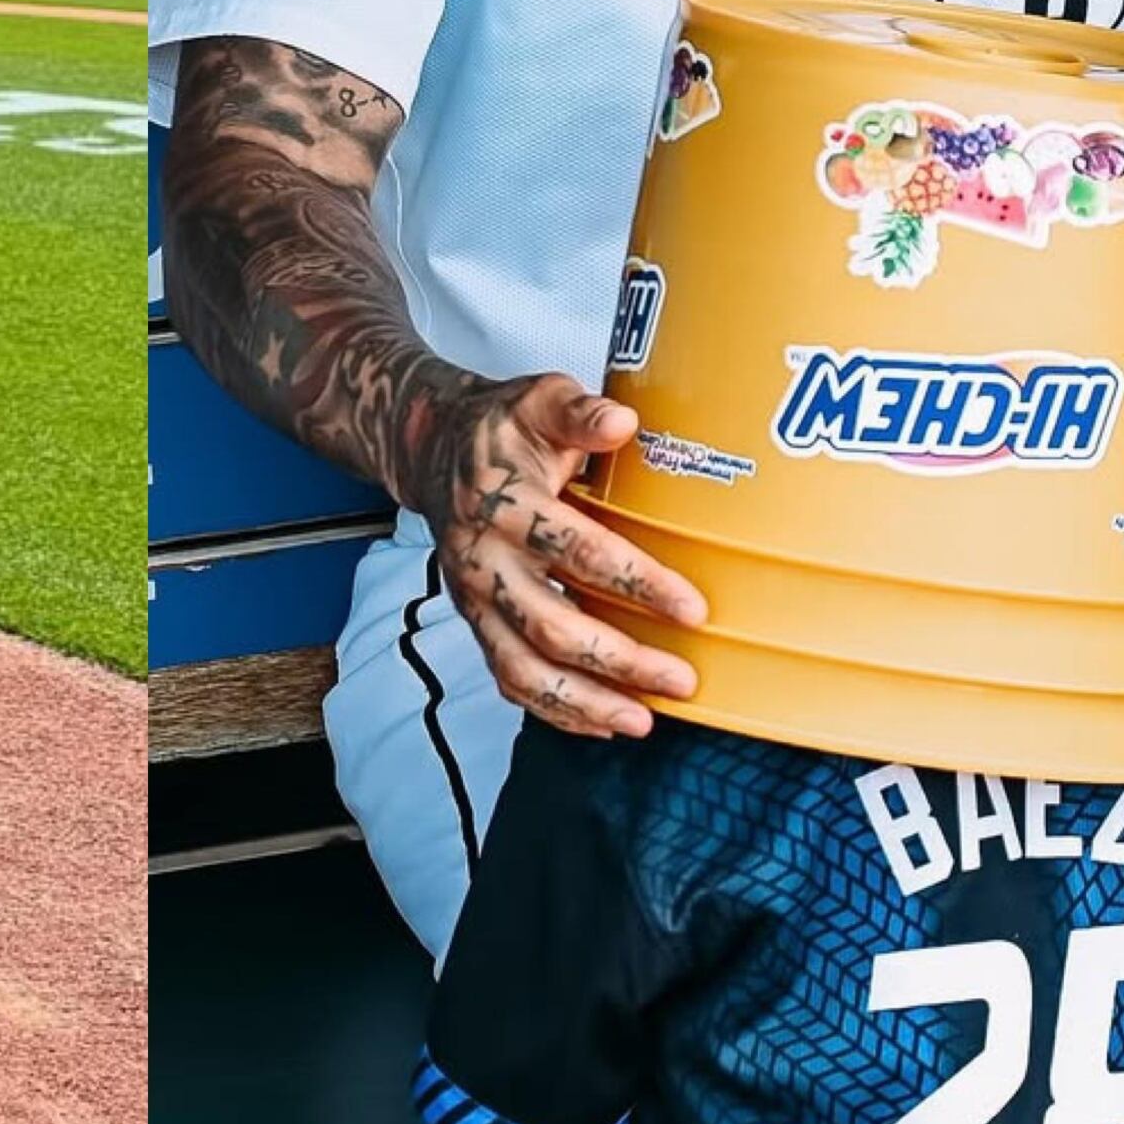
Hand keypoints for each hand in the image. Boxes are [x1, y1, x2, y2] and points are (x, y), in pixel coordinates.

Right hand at [407, 372, 705, 738]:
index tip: (692, 608)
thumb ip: (578, 411)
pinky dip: (554, 709)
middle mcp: (483, 559)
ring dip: (584, 702)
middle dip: (620, 660)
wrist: (431, 450)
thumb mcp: (536, 400)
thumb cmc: (498, 429)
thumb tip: (622, 421)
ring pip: (524, 668)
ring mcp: (474, 598)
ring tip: (641, 720)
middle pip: (552, 626)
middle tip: (680, 679)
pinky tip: (600, 723)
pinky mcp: (475, 621)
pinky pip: (509, 678)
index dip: (638, 582)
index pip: (578, 550)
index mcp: (505, 504)